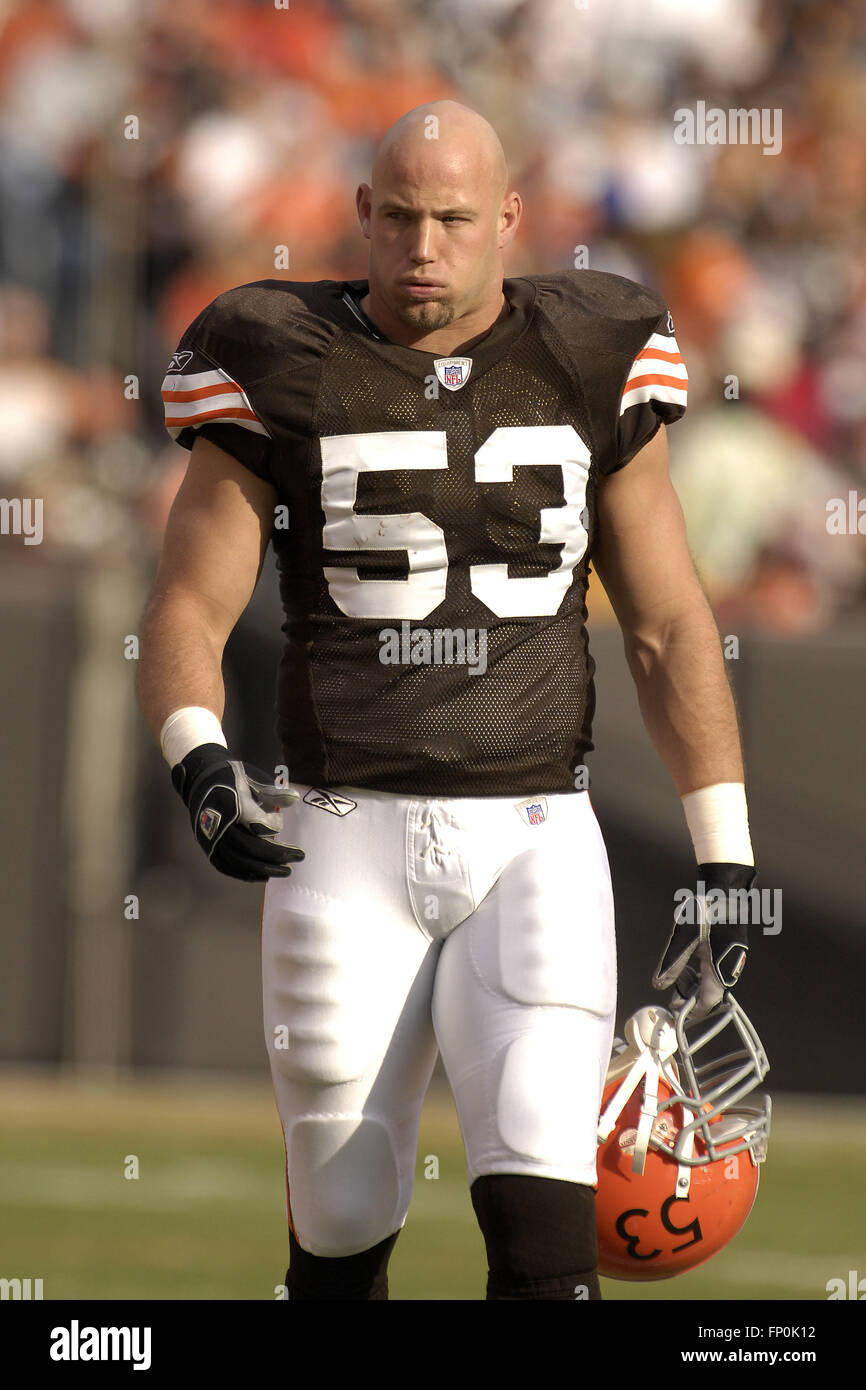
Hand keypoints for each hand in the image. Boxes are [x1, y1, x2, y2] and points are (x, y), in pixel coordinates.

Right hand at [171, 742, 304, 881]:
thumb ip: (272, 792)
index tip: (282, 822)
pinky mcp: (207, 846)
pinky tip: (263, 875)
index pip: (257, 825)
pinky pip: (226, 866)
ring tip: (285, 870)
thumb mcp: (252, 779)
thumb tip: (294, 798)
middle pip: (250, 848)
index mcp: (230, 805)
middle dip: (276, 855)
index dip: (274, 827)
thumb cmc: (231, 779)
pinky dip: (245, 873)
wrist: (201, 780)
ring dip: (264, 868)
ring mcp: (210, 838)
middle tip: (299, 857)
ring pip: (239, 861)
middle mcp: (218, 825)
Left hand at [653, 863, 756, 1018]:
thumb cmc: (706, 911)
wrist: (726, 889)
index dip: (691, 1011)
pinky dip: (703, 974)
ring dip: (697, 986)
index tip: (677, 1012)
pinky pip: (717, 970)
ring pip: (714, 983)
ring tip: (679, 978)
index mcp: (719, 968)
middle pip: (711, 995)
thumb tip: (659, 985)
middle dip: (692, 999)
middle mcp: (730, 967)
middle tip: (673, 995)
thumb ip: (672, 964)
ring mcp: (733, 958)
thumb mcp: (683, 939)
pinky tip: (691, 963)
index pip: (707, 1001)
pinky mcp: (731, 950)